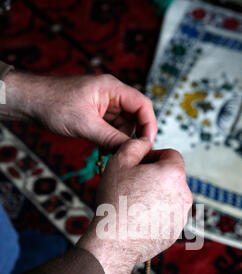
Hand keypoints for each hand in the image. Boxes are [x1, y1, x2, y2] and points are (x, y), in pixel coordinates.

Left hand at [3, 72, 156, 150]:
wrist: (29, 103)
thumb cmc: (53, 104)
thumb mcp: (85, 124)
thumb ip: (111, 138)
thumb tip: (132, 150)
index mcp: (112, 88)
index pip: (142, 105)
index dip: (149, 125)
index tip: (147, 144)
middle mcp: (111, 95)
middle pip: (136, 116)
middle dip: (133, 136)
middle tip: (130, 154)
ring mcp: (104, 106)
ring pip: (124, 126)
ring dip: (120, 141)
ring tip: (111, 153)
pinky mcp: (96, 115)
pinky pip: (111, 129)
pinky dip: (111, 141)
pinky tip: (104, 151)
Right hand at [77, 137, 192, 273]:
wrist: (114, 241)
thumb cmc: (115, 201)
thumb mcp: (119, 162)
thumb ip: (136, 145)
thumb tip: (145, 142)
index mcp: (174, 174)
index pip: (170, 154)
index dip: (152, 156)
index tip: (136, 166)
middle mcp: (185, 195)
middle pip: (171, 176)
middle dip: (154, 177)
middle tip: (131, 185)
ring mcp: (182, 216)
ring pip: (170, 197)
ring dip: (155, 195)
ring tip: (132, 204)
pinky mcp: (175, 232)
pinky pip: (167, 216)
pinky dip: (156, 214)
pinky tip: (137, 219)